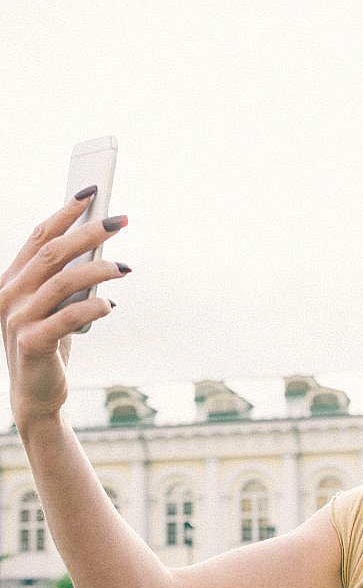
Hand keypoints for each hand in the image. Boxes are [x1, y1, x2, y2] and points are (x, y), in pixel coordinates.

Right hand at [0, 192, 128, 431]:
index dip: (65, 213)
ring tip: (125, 267)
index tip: (92, 193)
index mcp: (12, 279)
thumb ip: (66, 281)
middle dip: (89, 232)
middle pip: (53, 252)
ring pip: (62, 280)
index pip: (39, 236)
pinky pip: (68, 317)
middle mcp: (8, 293)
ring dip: (99, 269)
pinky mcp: (32, 342)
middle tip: (122, 220)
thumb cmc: (52, 343)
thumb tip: (101, 250)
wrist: (37, 394)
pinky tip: (110, 306)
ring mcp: (16, 318)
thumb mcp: (56, 307)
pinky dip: (94, 308)